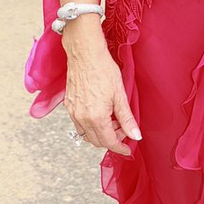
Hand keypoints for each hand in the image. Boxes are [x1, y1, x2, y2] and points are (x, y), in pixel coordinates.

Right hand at [63, 23, 140, 154]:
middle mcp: (81, 118)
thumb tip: (135, 135)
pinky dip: (91, 125)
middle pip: (96, 141)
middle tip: (124, 127)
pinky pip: (79, 124)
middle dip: (112, 139)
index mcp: (96, 117)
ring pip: (86, 134)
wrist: (85, 54)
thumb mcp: (120, 95)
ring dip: (100, 132)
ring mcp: (72, 112)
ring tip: (113, 118)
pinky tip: (101, 113)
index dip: (120, 147)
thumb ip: (127, 118)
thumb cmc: (103, 70)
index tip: (128, 149)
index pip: (108, 142)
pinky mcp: (68, 106)